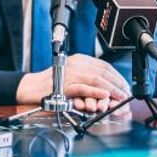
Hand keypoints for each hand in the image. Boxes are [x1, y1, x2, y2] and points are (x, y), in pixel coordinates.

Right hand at [16, 54, 130, 110]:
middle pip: (103, 72)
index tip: (124, 86)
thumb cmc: (50, 84)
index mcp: (79, 60)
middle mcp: (76, 64)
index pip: (104, 66)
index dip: (117, 77)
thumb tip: (105, 85)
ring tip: (119, 97)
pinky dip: (96, 92)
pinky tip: (105, 95)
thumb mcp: (71, 75)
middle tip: (125, 94)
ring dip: (111, 89)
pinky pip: (84, 87)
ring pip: (96, 79)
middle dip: (117, 84)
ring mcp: (70, 73)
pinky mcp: (65, 84)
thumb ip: (87, 77)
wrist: (31, 88)